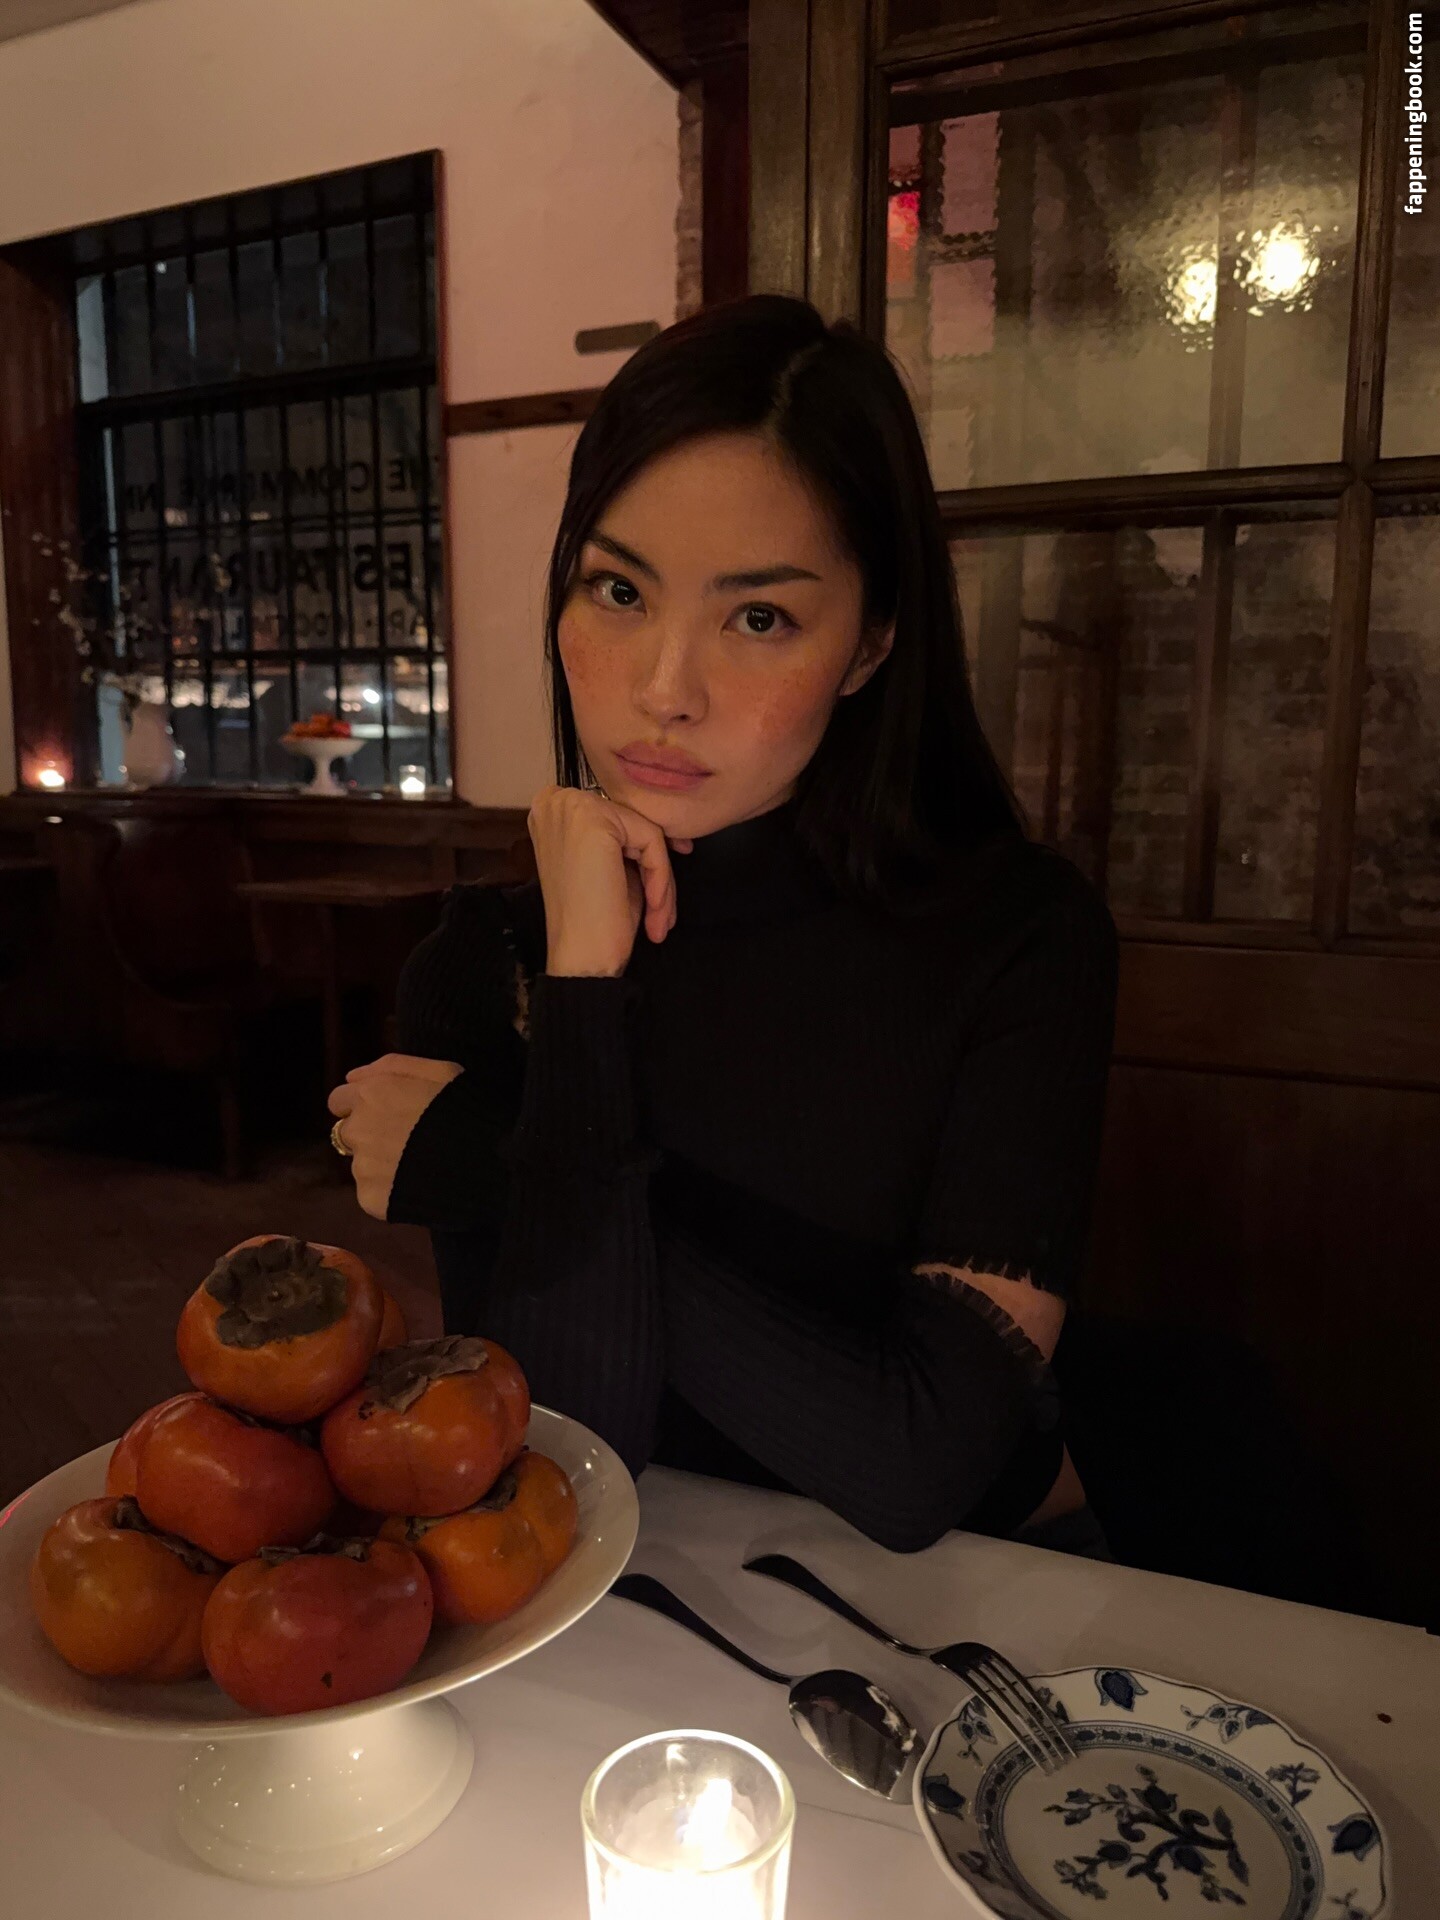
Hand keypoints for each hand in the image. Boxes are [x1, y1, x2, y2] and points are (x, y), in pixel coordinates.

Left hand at [327, 1053, 462, 1218]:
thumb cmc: (466, 1108)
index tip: (387, 1114)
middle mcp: (358, 1129)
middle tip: (407, 1141)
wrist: (486, 1160)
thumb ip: (390, 1066)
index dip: (362, 1105)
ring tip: (418, 1165)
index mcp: (371, 1094)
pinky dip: (390, 1191)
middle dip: (370, 1134)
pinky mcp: (370, 1198)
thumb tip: (351, 1077)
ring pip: (362, 1164)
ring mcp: (362, 1167)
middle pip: (348, 1133)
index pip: (339, 1100)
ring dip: (381, 1164)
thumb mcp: (439, 1069)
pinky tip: (417, 1185)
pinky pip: (373, 1194)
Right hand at [526, 784, 692, 976]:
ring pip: (646, 832)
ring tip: (659, 919)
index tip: (662, 879)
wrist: (580, 959)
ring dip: (661, 880)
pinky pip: (652, 840)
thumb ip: (626, 838)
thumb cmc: (593, 920)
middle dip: (656, 867)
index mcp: (552, 810)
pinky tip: (656, 912)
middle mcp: (556, 800)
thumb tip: (672, 829)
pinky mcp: (595, 819)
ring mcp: (572, 806)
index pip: (617, 818)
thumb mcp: (610, 867)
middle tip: (664, 909)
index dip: (643, 847)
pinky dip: (662, 878)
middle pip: (632, 824)